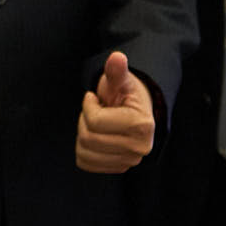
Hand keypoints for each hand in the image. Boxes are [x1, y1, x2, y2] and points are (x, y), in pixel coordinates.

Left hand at [75, 52, 155, 173]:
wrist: (135, 111)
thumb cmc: (125, 94)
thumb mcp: (120, 80)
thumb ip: (116, 71)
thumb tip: (117, 57)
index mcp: (141, 125)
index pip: (95, 122)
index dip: (88, 106)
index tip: (94, 98)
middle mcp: (139, 148)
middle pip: (88, 139)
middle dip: (84, 121)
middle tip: (95, 111)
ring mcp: (130, 161)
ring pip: (84, 153)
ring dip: (83, 135)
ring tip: (97, 124)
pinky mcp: (119, 168)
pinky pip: (86, 164)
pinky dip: (84, 150)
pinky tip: (96, 136)